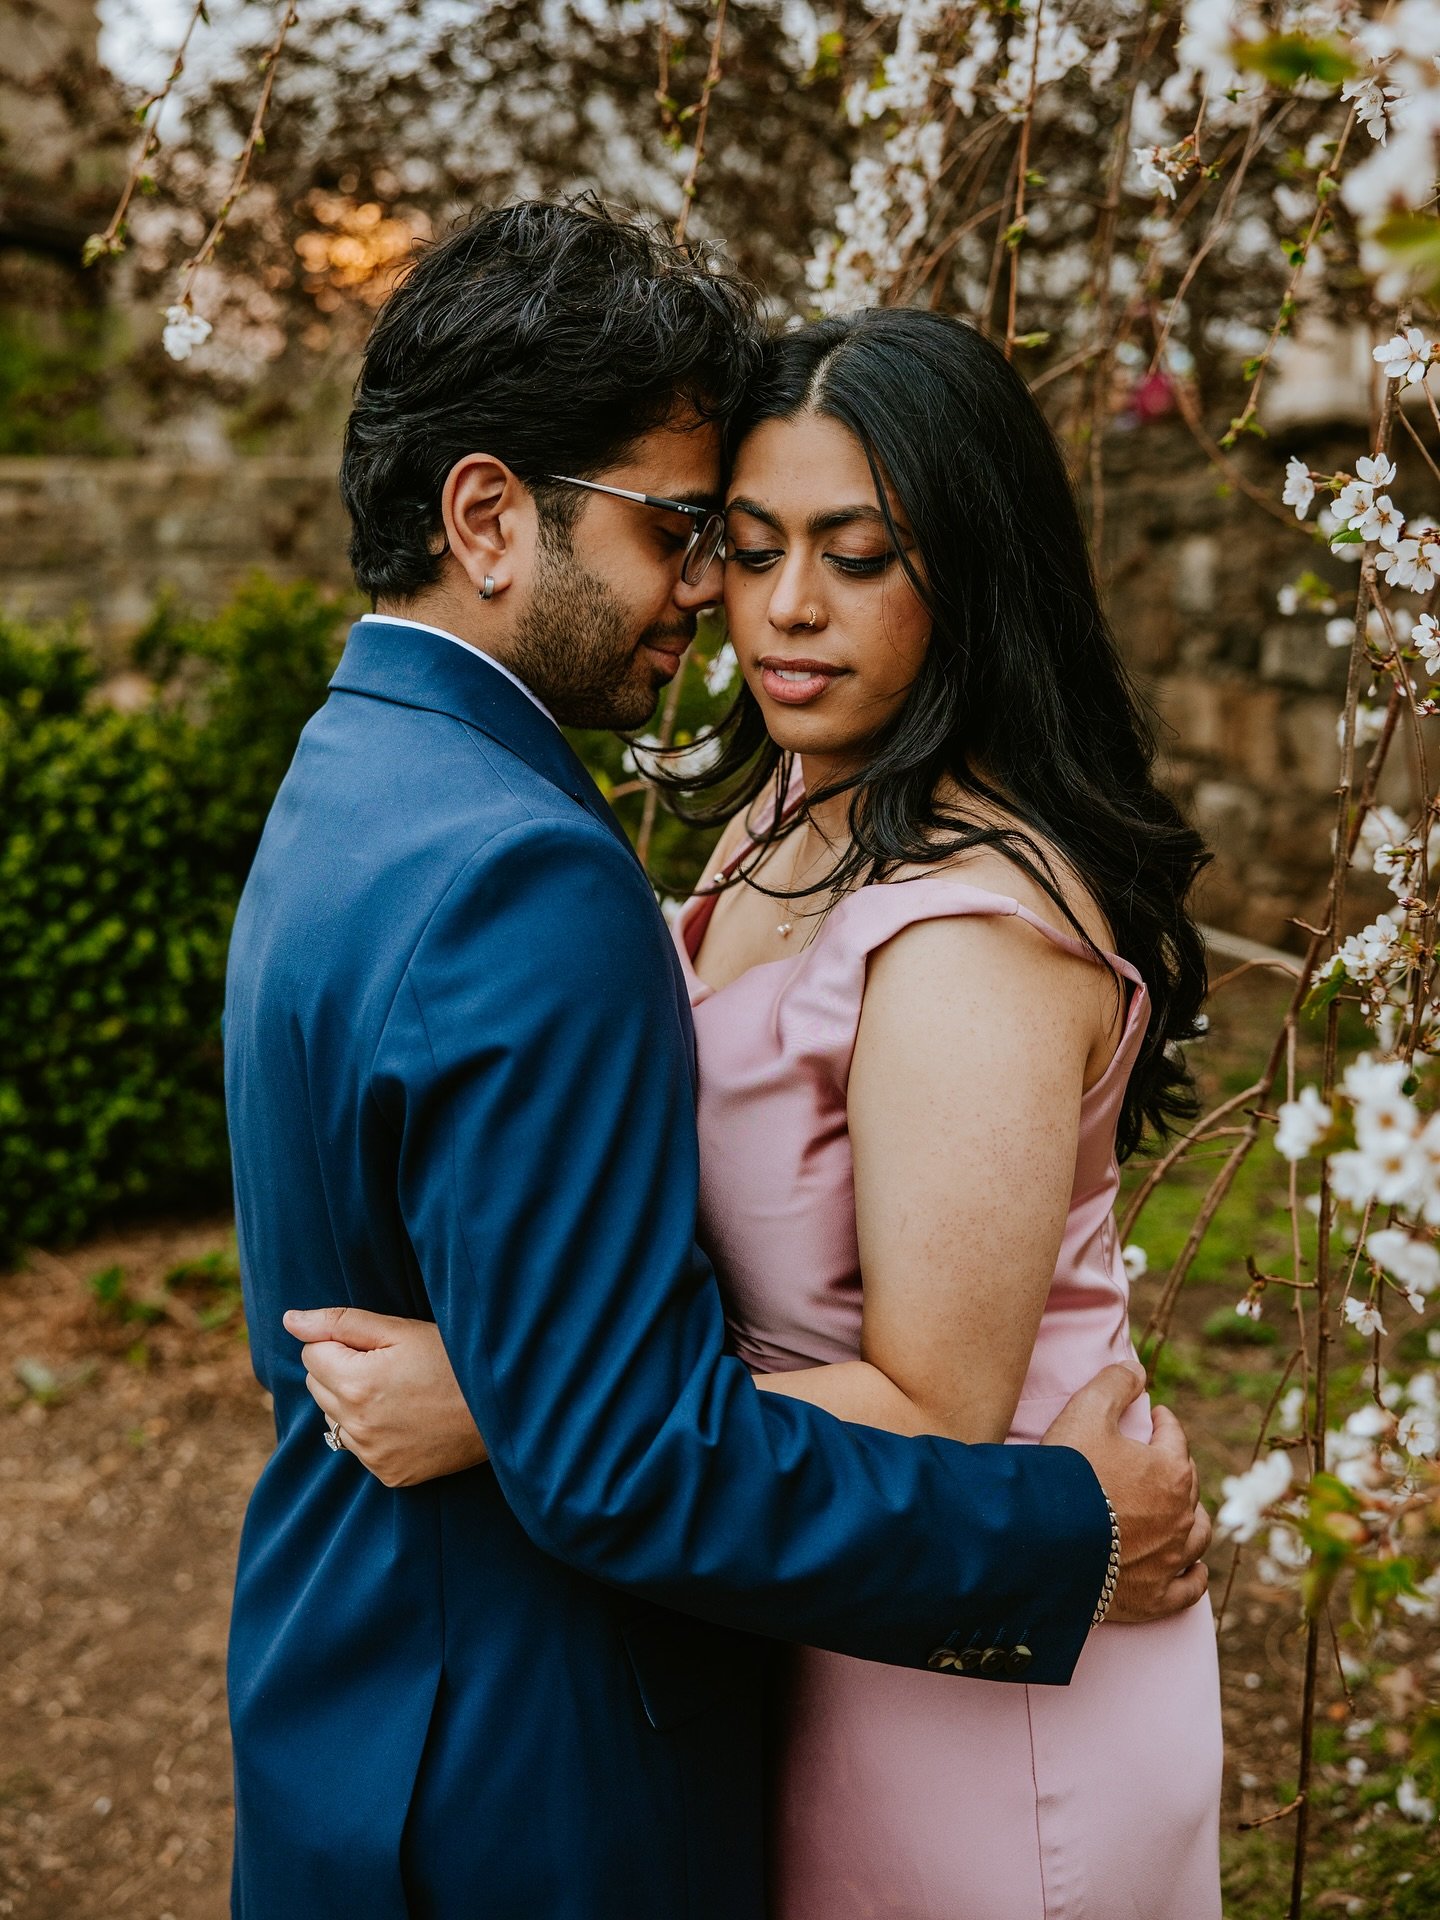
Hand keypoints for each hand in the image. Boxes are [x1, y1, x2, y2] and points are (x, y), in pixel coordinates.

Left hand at [283, 1307, 488, 1487]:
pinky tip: (406, 1418)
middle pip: (318, 1386)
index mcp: (355, 1383)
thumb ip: (340, 1323)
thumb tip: (290, 1320)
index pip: (311, 1353)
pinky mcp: (389, 1474)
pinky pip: (360, 1447)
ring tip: (398, 1392)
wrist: (500, 1409)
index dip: (340, 1342)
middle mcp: (357, 1425)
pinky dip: (373, 1432)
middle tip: (388, 1365)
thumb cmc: (452, 1359)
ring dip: (353, 1403)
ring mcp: (372, 1455)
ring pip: (335, 1419)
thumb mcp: (400, 1330)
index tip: (377, 1344)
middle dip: (340, 1371)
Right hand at [1041, 1364, 1210, 1624]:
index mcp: (1172, 1470)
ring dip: (1191, 1519)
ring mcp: (1171, 1561)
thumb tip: (1137, 1368)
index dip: (1163, 1422)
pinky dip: (1194, 1576)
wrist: (1043, 1541)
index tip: (1154, 1416)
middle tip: (1157, 1459)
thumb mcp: (1086, 1410)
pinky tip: (1192, 1569)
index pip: (1174, 1436)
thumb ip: (1115, 1383)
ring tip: (1179, 1511)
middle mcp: (1181, 1517)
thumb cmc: (1067, 1473)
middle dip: (1176, 1467)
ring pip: (1197, 1536)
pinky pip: (1189, 1588)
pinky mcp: (1154, 1597)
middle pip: (1188, 1485)